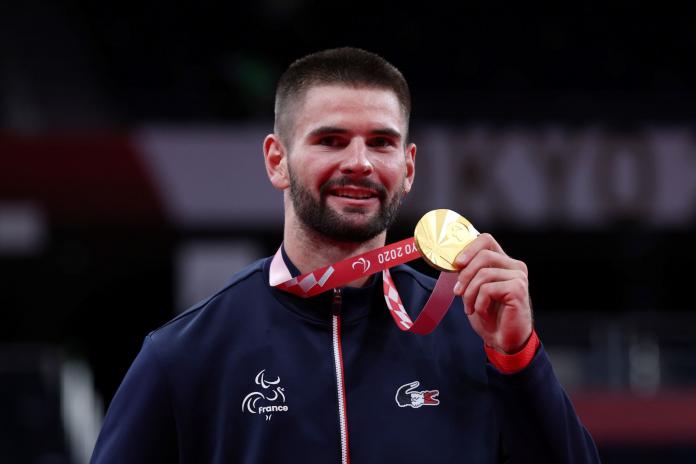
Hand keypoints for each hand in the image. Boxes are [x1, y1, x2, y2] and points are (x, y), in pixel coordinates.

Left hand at [452, 233, 532, 353]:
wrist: (503, 340)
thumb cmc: (490, 315)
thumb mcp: (474, 289)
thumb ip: (469, 273)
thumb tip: (453, 260)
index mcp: (503, 261)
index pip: (486, 240)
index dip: (468, 248)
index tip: (456, 263)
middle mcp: (514, 266)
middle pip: (483, 255)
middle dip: (465, 275)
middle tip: (458, 292)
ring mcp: (518, 276)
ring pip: (483, 274)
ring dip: (470, 294)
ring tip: (470, 307)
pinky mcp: (518, 289)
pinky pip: (488, 289)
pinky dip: (479, 303)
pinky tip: (482, 312)